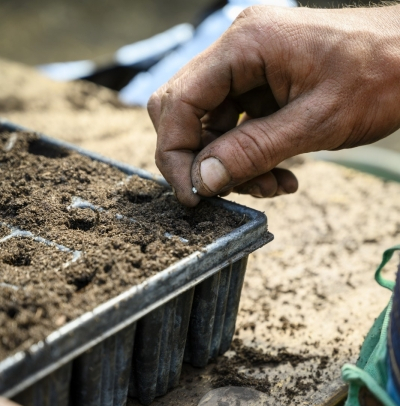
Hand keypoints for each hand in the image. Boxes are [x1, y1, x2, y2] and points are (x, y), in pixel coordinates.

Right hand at [148, 5, 399, 205]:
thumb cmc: (380, 76)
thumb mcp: (316, 122)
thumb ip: (253, 150)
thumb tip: (203, 179)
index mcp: (245, 45)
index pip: (179, 102)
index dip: (176, 154)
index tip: (192, 196)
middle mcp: (239, 49)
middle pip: (185, 111)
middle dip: (202, 159)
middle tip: (226, 191)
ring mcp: (251, 65)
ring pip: (211, 124)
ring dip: (232, 164)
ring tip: (272, 184)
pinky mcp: (264, 83)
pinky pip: (238, 125)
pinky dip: (251, 156)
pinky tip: (281, 174)